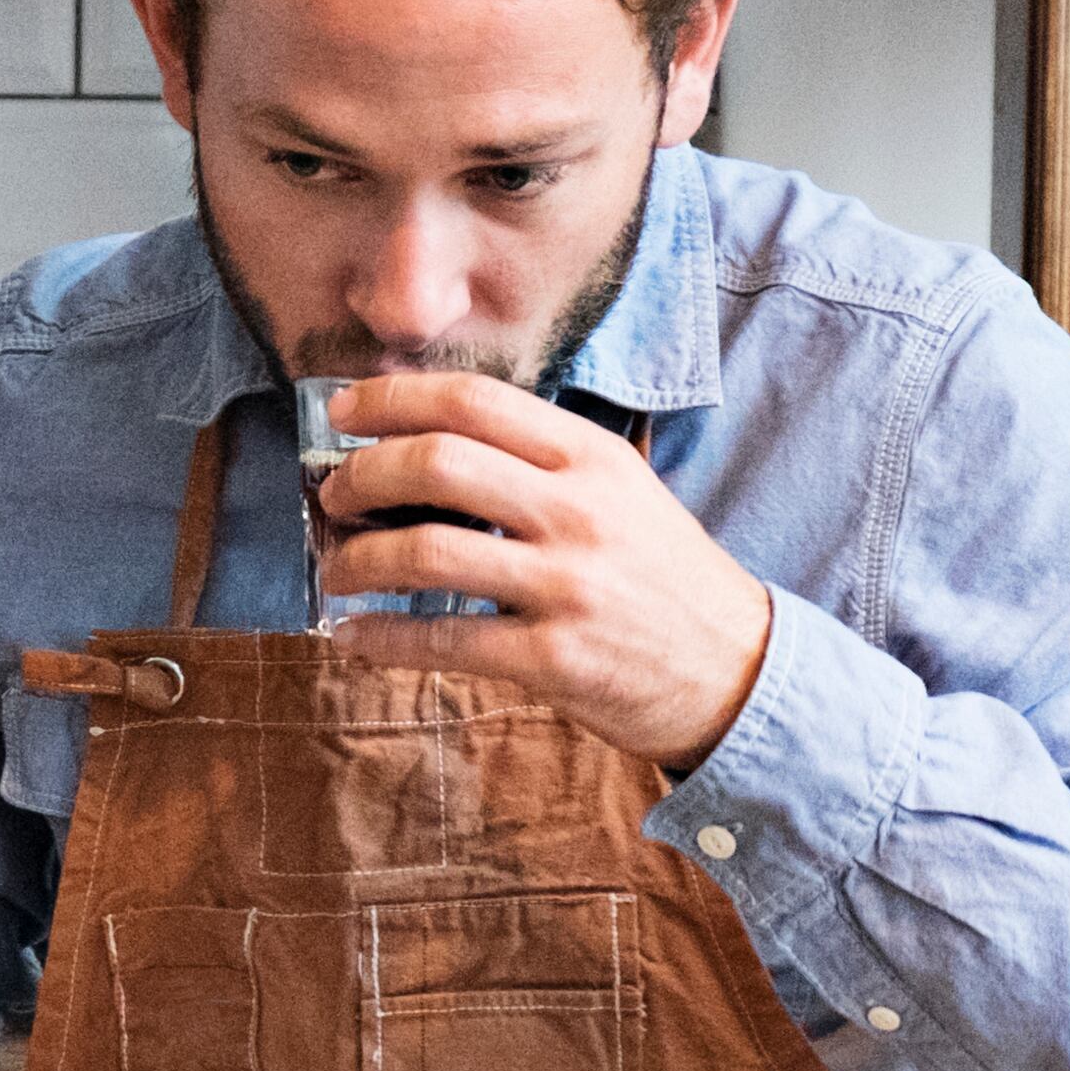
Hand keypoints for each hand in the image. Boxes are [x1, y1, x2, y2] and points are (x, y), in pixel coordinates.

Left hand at [316, 372, 776, 766]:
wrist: (736, 670)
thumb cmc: (661, 576)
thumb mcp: (620, 491)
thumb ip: (539, 462)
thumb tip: (425, 439)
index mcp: (591, 456)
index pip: (473, 401)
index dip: (392, 399)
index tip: (340, 412)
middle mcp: (579, 510)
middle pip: (437, 463)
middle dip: (361, 475)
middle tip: (333, 495)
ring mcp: (568, 586)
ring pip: (427, 552)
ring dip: (358, 559)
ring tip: (336, 569)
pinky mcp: (555, 659)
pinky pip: (443, 640)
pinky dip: (382, 638)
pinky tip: (353, 635)